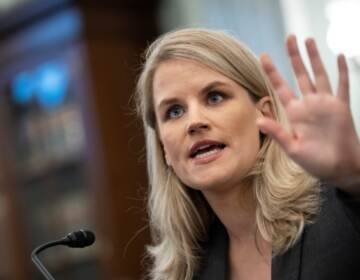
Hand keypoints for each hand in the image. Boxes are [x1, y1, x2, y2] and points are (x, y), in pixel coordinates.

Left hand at [258, 35, 359, 191]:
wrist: (339, 168)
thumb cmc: (315, 162)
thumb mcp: (292, 149)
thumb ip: (277, 132)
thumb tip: (257, 120)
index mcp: (294, 114)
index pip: (280, 87)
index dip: (272, 72)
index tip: (263, 57)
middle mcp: (308, 105)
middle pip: (300, 74)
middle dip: (294, 57)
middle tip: (289, 38)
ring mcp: (325, 104)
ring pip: (319, 74)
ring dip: (314, 58)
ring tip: (308, 40)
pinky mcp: (342, 107)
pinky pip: (342, 85)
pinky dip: (342, 71)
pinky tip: (339, 57)